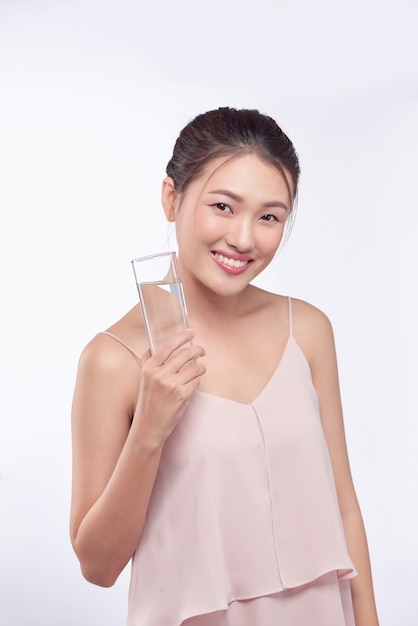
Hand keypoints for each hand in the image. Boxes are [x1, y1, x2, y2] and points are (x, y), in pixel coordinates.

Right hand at [133, 329, 205, 443]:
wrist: (148, 427)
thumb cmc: (148, 402)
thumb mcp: (143, 380)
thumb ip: (147, 362)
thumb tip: (152, 346)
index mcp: (149, 368)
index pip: (168, 346)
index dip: (182, 336)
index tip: (192, 331)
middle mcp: (159, 374)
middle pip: (185, 354)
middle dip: (198, 350)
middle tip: (202, 351)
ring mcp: (171, 385)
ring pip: (195, 367)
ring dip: (201, 366)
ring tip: (200, 368)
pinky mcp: (182, 395)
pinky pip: (197, 381)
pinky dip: (198, 380)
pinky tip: (194, 382)